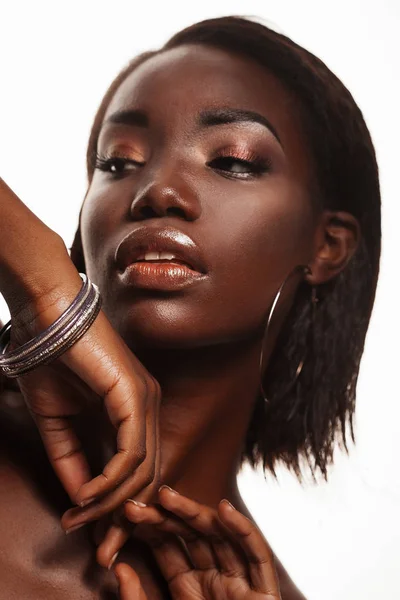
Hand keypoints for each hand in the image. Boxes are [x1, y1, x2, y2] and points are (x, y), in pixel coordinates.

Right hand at [6, 267, 160, 532]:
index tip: (93, 535)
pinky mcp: (136, 395)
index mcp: (135, 412)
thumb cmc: (51, 359)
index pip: (139, 470)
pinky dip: (110, 480)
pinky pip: (131, 452)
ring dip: (111, 503)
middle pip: (147, 476)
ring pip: (142, 470)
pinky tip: (87, 495)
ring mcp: (147, 401)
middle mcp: (149, 408)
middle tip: (94, 543)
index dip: (119, 506)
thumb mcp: (57, 421)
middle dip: (121, 516)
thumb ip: (70, 458)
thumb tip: (78, 499)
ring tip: (81, 520)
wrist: (46, 316)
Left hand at [114, 486, 281, 598]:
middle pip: (192, 537)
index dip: (149, 528)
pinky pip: (256, 555)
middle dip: (168, 517)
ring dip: (197, 514)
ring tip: (168, 498)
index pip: (168, 548)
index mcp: (187, 588)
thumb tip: (119, 568)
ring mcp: (239, 584)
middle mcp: (213, 580)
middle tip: (143, 500)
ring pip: (221, 538)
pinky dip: (243, 530)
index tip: (126, 511)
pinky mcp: (264, 593)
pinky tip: (222, 509)